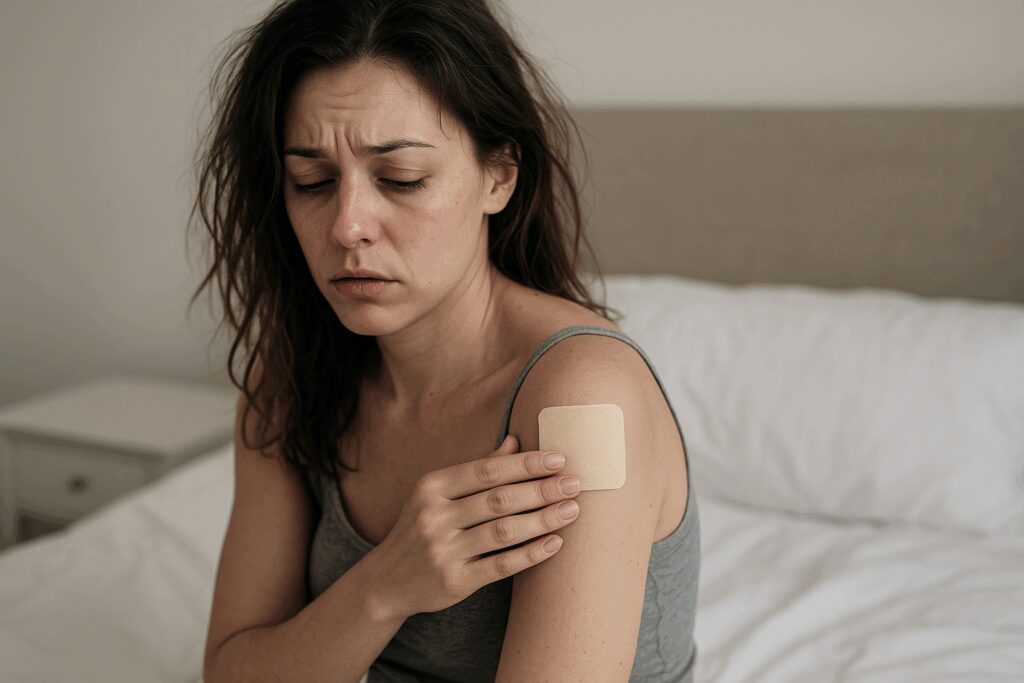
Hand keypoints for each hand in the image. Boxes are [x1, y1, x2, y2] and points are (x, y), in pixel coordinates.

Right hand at [371, 434, 581, 618]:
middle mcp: (435, 517)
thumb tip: (516, 441)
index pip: (487, 470)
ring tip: (571, 510)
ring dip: (543, 519)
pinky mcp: (454, 581)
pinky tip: (554, 543)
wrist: (386, 581)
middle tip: (574, 484)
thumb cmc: (421, 527)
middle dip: (541, 490)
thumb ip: (478, 468)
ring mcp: (443, 551)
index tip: (559, 460)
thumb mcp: (438, 493)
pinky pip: (501, 566)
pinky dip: (530, 554)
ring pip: (504, 531)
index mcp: (432, 487)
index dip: (526, 464)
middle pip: (499, 499)